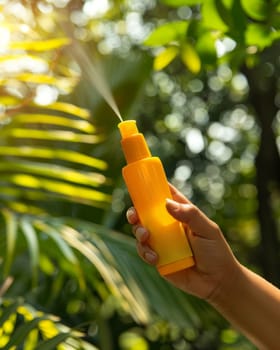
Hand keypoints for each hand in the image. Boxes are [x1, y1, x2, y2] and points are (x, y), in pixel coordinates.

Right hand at [126, 184, 239, 299]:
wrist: (218, 283)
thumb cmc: (217, 252)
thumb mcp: (207, 229)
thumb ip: (190, 214)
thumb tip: (166, 203)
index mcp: (181, 214)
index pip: (165, 196)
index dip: (152, 188)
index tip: (141, 183)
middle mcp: (169, 227)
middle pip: (146, 214)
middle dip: (136, 212)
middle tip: (134, 216)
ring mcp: (163, 243)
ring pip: (141, 232)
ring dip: (138, 232)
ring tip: (146, 236)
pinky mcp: (159, 259)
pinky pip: (144, 252)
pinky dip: (145, 252)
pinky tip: (155, 257)